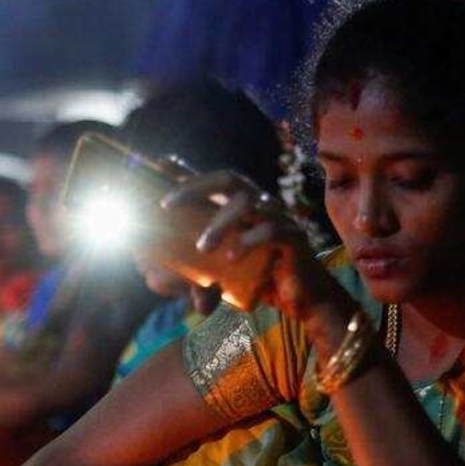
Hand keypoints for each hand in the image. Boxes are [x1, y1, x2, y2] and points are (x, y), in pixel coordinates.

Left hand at [162, 171, 342, 321]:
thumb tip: (164, 286)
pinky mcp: (294, 238)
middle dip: (196, 187)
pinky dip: (248, 241)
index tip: (161, 166)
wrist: (302, 298)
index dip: (190, 172)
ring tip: (203, 248)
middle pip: (230, 179)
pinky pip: (272, 230)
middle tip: (167, 206)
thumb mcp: (222, 273)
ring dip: (220, 222)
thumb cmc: (261, 278)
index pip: (215, 181)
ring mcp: (279, 217)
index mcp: (243, 207)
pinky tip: (232, 258)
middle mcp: (261, 204)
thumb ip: (199, 277)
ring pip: (249, 202)